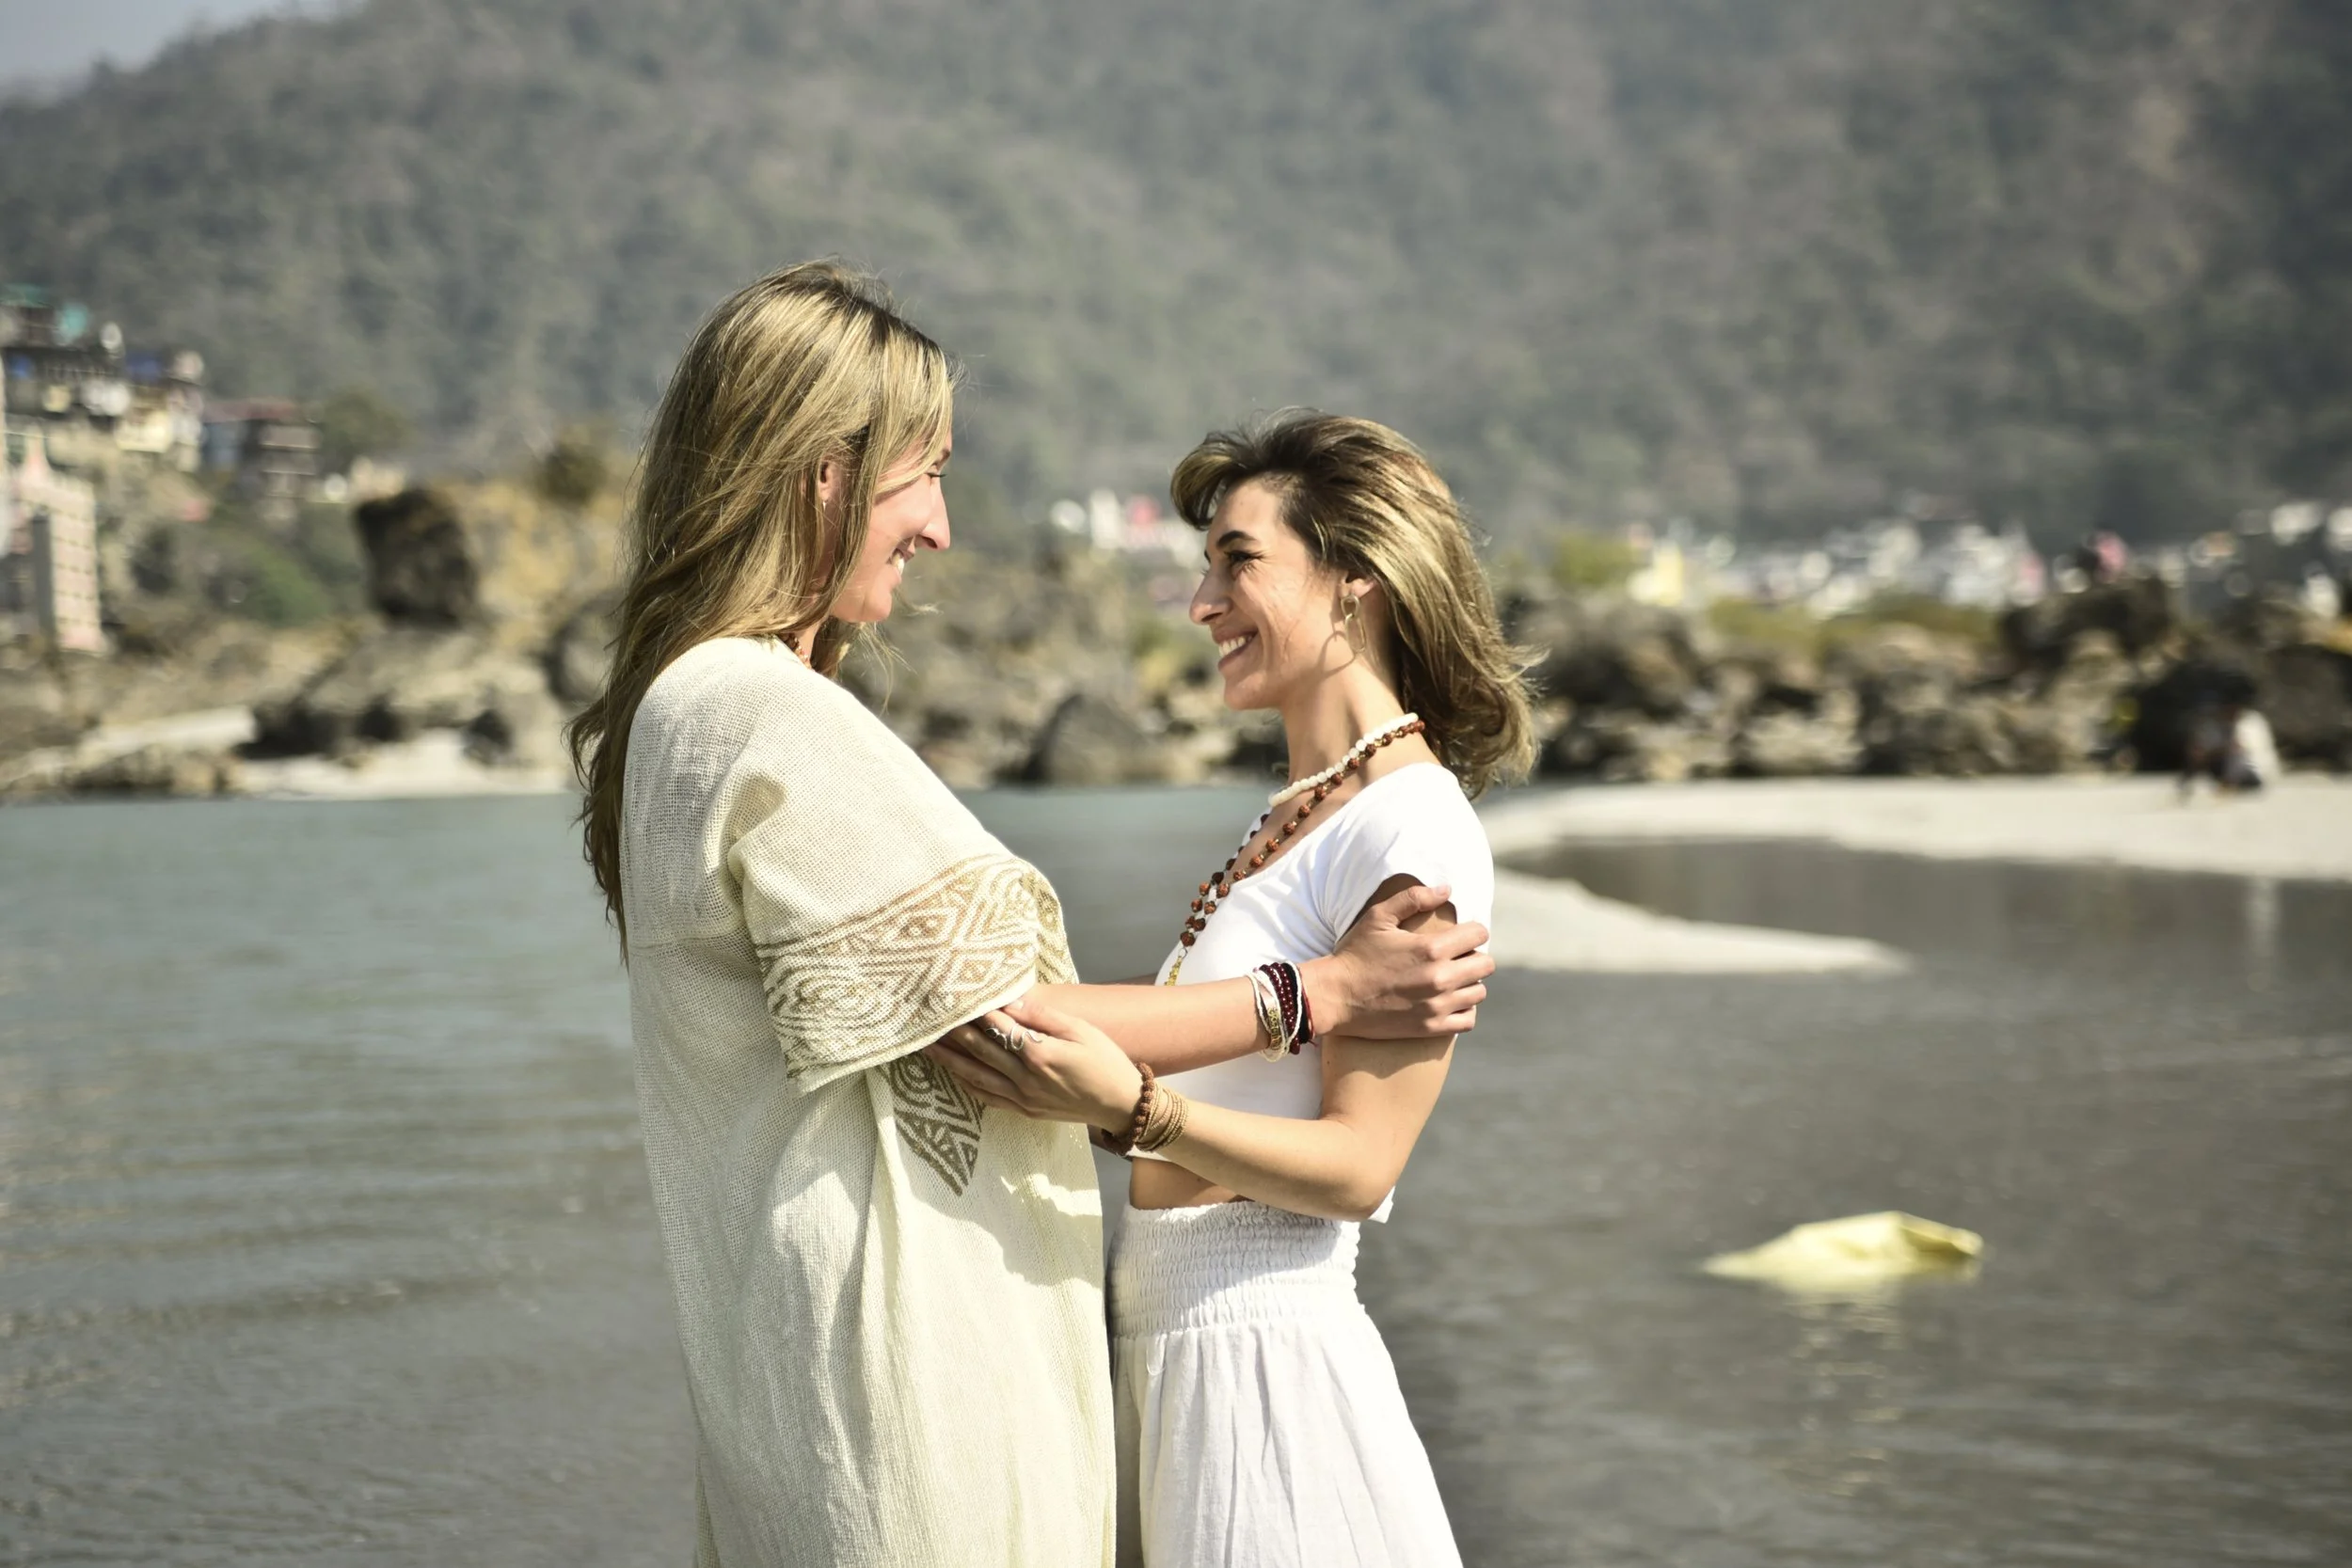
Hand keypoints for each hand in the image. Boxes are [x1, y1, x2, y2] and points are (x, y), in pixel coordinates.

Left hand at [924, 996, 1144, 1132]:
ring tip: (926, 1046)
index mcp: (1039, 1054)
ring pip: (976, 1076)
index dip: (975, 1011)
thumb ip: (1043, 1016)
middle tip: (926, 1018)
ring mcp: (1023, 1098)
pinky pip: (987, 1097)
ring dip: (949, 1060)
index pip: (997, 1027)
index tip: (953, 996)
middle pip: (979, 1050)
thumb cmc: (1105, 1061)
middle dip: (951, 1033)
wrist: (1121, 1105)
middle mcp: (1025, 1078)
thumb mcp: (1081, 1030)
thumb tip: (1010, 1002)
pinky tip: (953, 1072)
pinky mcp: (1024, 1111)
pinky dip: (967, 1084)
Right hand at [1311, 882, 1490, 1038]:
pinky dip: (1464, 1009)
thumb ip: (1414, 898)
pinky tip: (1449, 1001)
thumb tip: (1447, 889)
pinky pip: (1468, 1020)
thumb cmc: (1355, 954)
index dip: (1472, 931)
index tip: (1461, 935)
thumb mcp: (1378, 917)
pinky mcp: (1430, 1027)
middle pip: (1485, 965)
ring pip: (1479, 992)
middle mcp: (1439, 978)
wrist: (1334, 997)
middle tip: (1456, 957)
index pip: (1479, 934)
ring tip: (1451, 979)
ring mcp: (1436, 1006)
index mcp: (1431, 948)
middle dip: (1474, 956)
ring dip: (1469, 983)